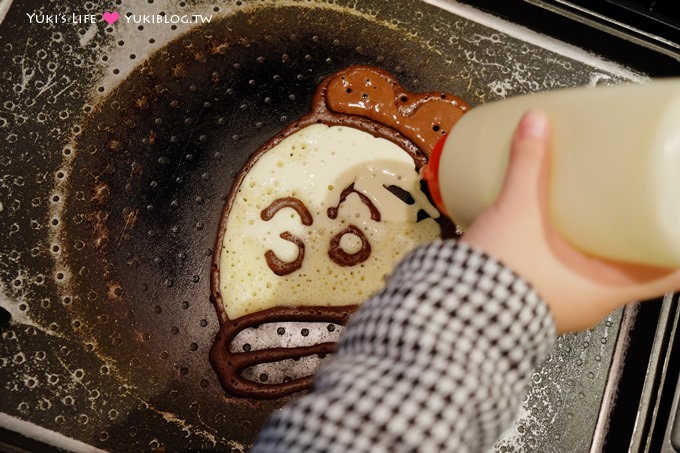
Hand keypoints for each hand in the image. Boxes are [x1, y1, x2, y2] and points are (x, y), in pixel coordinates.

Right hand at [462, 110, 679, 333]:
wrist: (450, 314)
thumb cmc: (495, 283)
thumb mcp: (518, 213)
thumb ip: (527, 166)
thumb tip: (536, 125)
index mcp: (605, 289)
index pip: (671, 272)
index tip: (678, 215)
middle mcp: (590, 302)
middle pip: (635, 269)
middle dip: (638, 235)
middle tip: (637, 204)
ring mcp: (563, 306)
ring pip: (598, 275)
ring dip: (601, 248)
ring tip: (595, 215)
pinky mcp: (535, 302)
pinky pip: (565, 278)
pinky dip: (569, 258)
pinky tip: (553, 237)